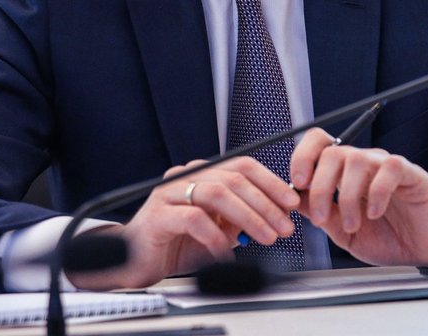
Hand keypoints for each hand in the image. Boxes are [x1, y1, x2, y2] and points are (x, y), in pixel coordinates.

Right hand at [69, 156, 300, 289]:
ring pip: (217, 193)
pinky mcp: (158, 215)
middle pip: (233, 179)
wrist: (134, 262)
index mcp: (202, 173)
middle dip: (265, 203)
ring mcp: (169, 193)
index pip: (242, 166)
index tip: (292, 202)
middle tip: (285, 227)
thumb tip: (279, 215)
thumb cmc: (177, 243)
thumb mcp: (218, 228)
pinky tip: (228, 254)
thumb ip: (241, 218)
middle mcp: (185, 176)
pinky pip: (195, 220)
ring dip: (248, 216)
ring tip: (266, 237)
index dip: (271, 182)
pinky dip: (216, 238)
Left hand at [290, 128, 427, 266]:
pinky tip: (375, 212)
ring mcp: (386, 167)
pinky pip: (389, 168)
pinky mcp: (410, 173)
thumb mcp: (344, 232)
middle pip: (332, 152)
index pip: (319, 145)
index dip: (302, 157)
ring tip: (353, 224)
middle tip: (321, 219)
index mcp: (345, 174)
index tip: (297, 185)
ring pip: (357, 159)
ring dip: (347, 196)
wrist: (427, 250)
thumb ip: (321, 214)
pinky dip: (376, 192)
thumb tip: (293, 199)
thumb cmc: (390, 238)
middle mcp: (364, 165)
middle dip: (320, 187)